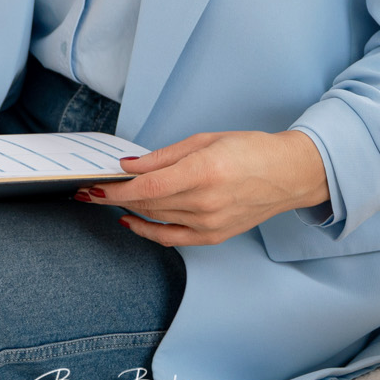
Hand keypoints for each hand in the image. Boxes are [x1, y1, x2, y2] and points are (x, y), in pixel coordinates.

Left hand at [75, 130, 329, 246]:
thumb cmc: (250, 150)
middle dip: (115, 197)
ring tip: (107, 199)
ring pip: (155, 218)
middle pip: (147, 203)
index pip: (147, 187)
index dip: (116, 189)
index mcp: (204, 172)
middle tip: (92, 189)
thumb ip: (163, 157)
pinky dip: (147, 231)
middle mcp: (205, 203)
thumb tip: (130, 167)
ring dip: (128, 209)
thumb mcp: (204, 140)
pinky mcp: (213, 237)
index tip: (96, 185)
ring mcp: (209, 224)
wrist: (287, 175)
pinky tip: (131, 220)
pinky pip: (170, 238)